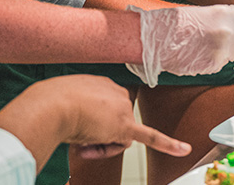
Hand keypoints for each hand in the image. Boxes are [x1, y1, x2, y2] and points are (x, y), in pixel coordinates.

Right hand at [33, 75, 190, 159]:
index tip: (78, 130)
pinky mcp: (125, 127)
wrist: (51, 105)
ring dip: (102, 146)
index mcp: (102, 84)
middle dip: (100, 137)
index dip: (93, 125)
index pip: (106, 110)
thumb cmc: (50, 102)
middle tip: (80, 143)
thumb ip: (73, 108)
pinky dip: (168, 144)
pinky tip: (183, 149)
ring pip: (119, 138)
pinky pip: (150, 137)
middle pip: (116, 125)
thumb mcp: (63, 100)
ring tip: (83, 144)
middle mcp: (116, 93)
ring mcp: (121, 109)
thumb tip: (69, 121)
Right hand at [128, 4, 233, 86]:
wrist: (155, 38)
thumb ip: (220, 21)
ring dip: (224, 53)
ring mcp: (221, 50)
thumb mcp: (201, 13)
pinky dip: (211, 61)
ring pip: (233, 55)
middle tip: (222, 41)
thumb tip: (233, 29)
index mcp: (223, 13)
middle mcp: (226, 31)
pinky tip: (196, 54)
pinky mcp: (213, 65)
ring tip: (203, 47)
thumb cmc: (173, 23)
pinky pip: (219, 64)